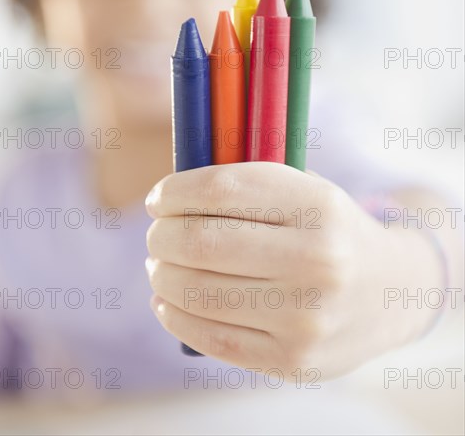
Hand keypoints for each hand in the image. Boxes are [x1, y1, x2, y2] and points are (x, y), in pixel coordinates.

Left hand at [145, 162, 440, 379]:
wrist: (390, 292)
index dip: (174, 193)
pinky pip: (211, 338)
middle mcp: (317, 261)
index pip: (220, 191)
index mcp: (318, 206)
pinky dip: (174, 315)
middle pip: (200, 243)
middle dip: (161, 236)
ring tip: (161, 266)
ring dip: (162, 275)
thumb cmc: (331, 233)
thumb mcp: (306, 191)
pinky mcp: (293, 360)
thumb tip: (171, 200)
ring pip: (197, 293)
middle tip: (157, 234)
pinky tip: (167, 301)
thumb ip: (247, 188)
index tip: (159, 199)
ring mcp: (305, 317)